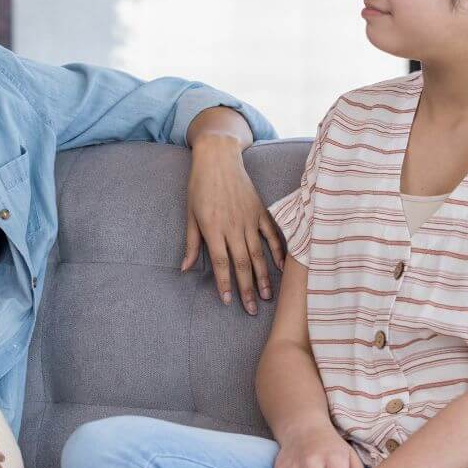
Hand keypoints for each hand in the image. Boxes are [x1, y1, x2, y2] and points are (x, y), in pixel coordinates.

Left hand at [181, 134, 283, 313]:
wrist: (218, 157)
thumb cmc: (199, 186)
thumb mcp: (190, 214)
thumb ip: (191, 243)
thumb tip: (185, 267)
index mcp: (212, 228)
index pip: (220, 263)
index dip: (224, 284)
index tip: (227, 301)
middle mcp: (233, 226)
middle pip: (242, 264)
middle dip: (247, 289)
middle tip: (252, 310)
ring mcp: (249, 219)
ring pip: (258, 254)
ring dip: (263, 277)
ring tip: (267, 296)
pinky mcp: (260, 211)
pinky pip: (272, 235)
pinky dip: (278, 251)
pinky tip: (282, 268)